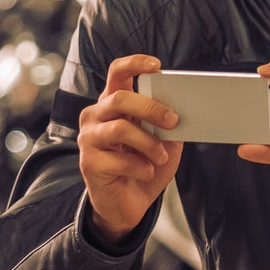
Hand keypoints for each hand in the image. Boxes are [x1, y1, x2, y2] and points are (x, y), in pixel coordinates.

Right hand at [78, 55, 183, 243]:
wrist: (127, 205)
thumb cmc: (143, 168)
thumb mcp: (163, 142)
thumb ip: (167, 124)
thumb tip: (181, 110)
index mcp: (112, 104)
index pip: (116, 73)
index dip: (134, 64)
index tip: (156, 66)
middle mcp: (95, 117)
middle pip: (119, 98)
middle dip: (151, 108)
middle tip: (173, 121)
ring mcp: (88, 139)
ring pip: (121, 128)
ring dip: (149, 144)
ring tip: (161, 158)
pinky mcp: (88, 163)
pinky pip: (120, 159)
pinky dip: (141, 168)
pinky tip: (146, 173)